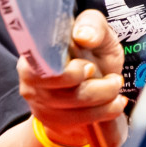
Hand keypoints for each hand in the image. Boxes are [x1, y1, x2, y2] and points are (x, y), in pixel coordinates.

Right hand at [16, 10, 125, 146]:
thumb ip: (93, 24)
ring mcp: (37, 99)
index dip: (67, 71)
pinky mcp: (48, 119)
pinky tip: (114, 105)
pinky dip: (100, 114)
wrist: (94, 83)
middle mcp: (29, 74)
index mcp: (36, 47)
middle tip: (115, 80)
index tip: (90, 68)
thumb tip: (83, 36)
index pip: (41, 62)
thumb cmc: (93, 52)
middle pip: (56, 89)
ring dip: (101, 101)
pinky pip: (74, 121)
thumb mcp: (99, 32)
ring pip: (68, 107)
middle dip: (93, 88)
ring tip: (116, 90)